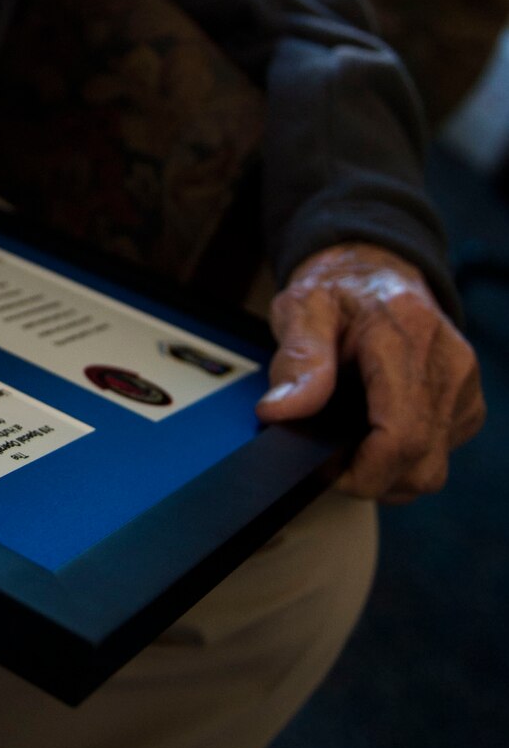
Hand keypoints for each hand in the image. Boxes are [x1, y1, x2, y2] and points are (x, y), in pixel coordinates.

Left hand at [256, 242, 484, 503]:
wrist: (374, 270)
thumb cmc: (339, 289)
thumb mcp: (302, 310)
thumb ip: (296, 362)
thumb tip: (280, 412)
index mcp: (407, 336)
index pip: (401, 435)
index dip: (363, 471)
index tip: (329, 472)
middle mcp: (449, 363)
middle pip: (421, 463)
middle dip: (372, 478)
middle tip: (332, 460)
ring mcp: (463, 385)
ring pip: (433, 467)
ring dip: (390, 472)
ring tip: (352, 443)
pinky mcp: (466, 403)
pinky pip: (440, 453)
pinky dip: (407, 457)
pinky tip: (377, 432)